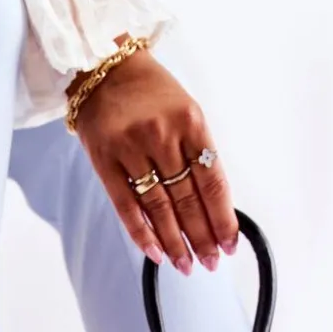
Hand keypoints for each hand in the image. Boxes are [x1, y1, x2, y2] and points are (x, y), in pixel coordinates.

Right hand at [73, 48, 237, 273]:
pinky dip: (143, 233)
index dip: (223, 218)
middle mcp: (162, 135)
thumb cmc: (150, 93)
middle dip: (202, 237)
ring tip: (186, 265)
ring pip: (159, 208)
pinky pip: (127, 206)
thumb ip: (198, 154)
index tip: (230, 244)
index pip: (213, 182)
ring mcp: (132, 149)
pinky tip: (156, 253)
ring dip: (175, 242)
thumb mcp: (186, 111)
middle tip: (211, 262)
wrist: (102, 66)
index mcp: (191, 122)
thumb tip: (212, 207)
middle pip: (188, 199)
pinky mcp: (105, 161)